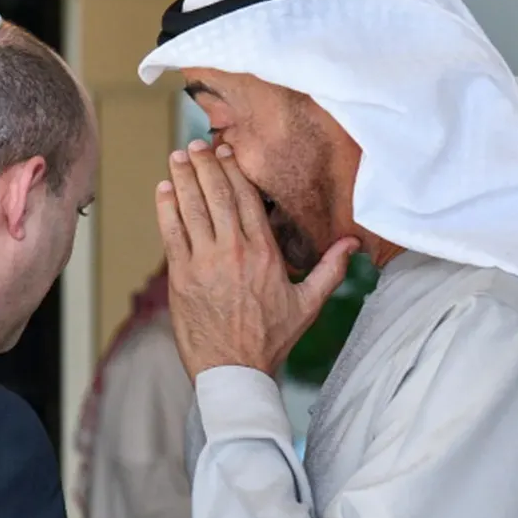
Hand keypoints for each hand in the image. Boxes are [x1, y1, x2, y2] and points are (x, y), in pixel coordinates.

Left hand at [155, 141, 359, 381]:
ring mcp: (204, 263)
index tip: (226, 152)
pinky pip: (171, 233)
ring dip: (183, 179)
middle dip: (206, 165)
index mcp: (265, 254)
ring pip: (192, 208)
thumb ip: (330, 269)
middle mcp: (234, 252)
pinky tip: (164, 189)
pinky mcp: (181, 277)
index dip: (235, 171)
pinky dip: (166, 208)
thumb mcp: (308, 304)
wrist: (234, 371)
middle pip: (218, 195)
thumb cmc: (271, 340)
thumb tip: (353, 243)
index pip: (248, 200)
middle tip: (197, 145)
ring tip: (179, 157)